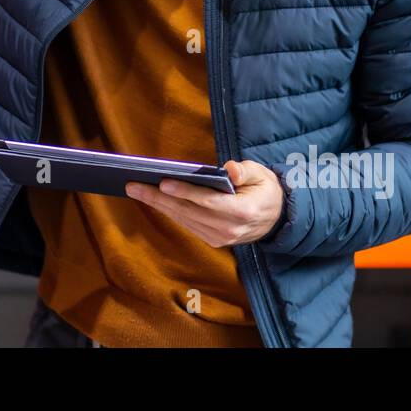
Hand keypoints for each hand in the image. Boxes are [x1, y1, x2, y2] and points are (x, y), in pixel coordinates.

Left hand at [125, 160, 284, 247]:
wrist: (277, 219)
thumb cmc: (266, 190)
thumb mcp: (262, 174)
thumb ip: (245, 171)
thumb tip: (229, 169)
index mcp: (243, 212)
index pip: (207, 201)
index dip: (184, 192)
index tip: (163, 182)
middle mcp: (229, 229)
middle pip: (188, 212)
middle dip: (158, 198)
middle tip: (134, 185)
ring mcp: (221, 238)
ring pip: (183, 219)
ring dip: (158, 205)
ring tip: (136, 190)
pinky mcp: (214, 240)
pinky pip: (187, 224)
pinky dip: (169, 211)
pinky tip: (154, 199)